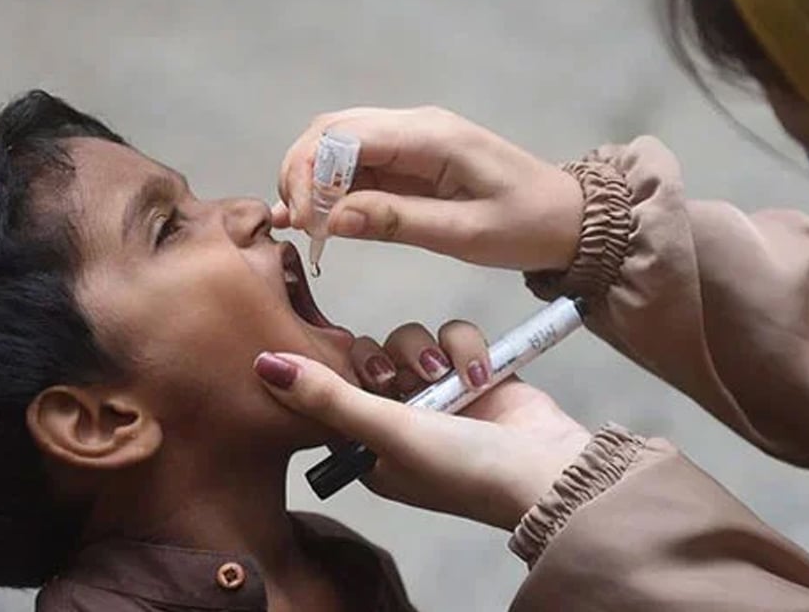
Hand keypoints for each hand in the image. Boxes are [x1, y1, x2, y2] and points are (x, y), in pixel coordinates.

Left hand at [254, 320, 591, 530]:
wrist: (546, 471)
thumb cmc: (461, 468)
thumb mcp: (386, 432)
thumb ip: (327, 397)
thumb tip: (262, 366)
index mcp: (369, 449)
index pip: (332, 395)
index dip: (334, 374)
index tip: (346, 370)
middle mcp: (401, 421)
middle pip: (370, 358)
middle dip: (386, 359)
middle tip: (398, 379)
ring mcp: (441, 396)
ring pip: (411, 341)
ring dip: (429, 352)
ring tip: (449, 378)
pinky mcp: (475, 374)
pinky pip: (454, 337)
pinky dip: (466, 348)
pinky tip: (481, 373)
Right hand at [274, 106, 584, 271]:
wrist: (569, 219)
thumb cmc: (526, 226)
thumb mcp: (464, 234)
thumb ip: (397, 222)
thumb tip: (332, 219)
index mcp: (430, 136)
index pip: (345, 136)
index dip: (311, 174)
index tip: (302, 221)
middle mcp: (415, 125)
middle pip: (331, 130)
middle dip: (302, 172)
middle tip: (296, 224)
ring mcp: (412, 138)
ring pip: (338, 142)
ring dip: (312, 178)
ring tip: (304, 225)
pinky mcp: (412, 157)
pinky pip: (359, 161)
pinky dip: (333, 186)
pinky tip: (323, 218)